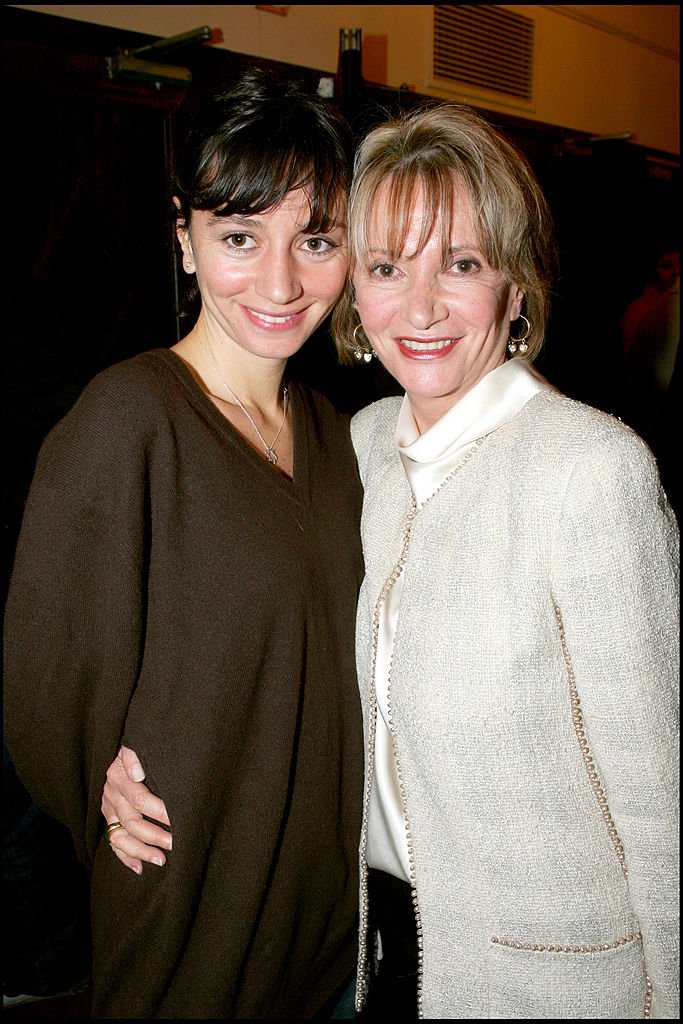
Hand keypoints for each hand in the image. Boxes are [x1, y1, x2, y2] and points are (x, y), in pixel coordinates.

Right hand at [102, 745, 171, 874]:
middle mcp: (111, 794)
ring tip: (162, 860)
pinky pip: (113, 841)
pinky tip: (140, 867)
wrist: (113, 742)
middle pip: (132, 822)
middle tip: (176, 844)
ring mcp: (108, 807)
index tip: (180, 819)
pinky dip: (125, 856)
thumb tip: (137, 774)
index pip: (140, 799)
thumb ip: (133, 755)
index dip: (160, 812)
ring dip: (141, 850)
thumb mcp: (131, 741)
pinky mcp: (108, 816)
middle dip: (155, 835)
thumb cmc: (132, 742)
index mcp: (117, 776)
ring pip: (121, 836)